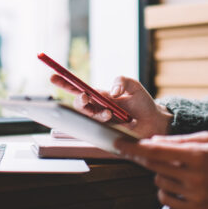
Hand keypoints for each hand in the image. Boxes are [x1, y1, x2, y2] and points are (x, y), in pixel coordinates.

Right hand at [50, 74, 171, 137]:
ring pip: (88, 117)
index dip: (64, 82)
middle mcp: (97, 107)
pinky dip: (102, 123)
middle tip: (85, 97)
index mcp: (99, 95)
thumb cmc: (142, 102)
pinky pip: (97, 129)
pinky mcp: (106, 132)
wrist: (154, 121)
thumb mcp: (133, 85)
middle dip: (78, 100)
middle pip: (78, 104)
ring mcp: (100, 121)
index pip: (78, 88)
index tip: (53, 76)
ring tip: (109, 112)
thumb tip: (111, 91)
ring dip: (95, 113)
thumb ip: (121, 81)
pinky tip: (111, 119)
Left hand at [115, 131, 207, 208]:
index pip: (156, 151)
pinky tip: (176, 183)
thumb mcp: (205, 139)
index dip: (135, 148)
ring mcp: (194, 195)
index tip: (119, 144)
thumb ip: (178, 140)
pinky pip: (165, 199)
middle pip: (154, 167)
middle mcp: (194, 177)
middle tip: (150, 153)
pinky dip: (165, 190)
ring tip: (177, 169)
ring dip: (160, 173)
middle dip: (147, 158)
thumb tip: (152, 141)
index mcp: (196, 155)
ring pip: (158, 182)